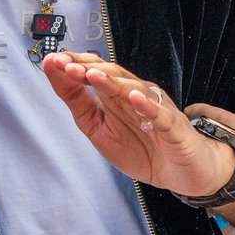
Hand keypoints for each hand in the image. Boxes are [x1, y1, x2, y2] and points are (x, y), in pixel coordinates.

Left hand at [42, 54, 234, 201]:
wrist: (182, 173)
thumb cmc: (142, 149)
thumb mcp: (99, 129)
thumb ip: (79, 103)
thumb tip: (56, 75)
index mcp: (116, 95)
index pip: (94, 72)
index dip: (74, 65)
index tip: (52, 61)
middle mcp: (136, 96)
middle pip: (112, 74)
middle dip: (87, 68)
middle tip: (66, 65)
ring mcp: (156, 109)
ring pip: (134, 89)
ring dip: (112, 81)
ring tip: (92, 75)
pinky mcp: (173, 128)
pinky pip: (161, 114)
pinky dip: (148, 106)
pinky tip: (134, 98)